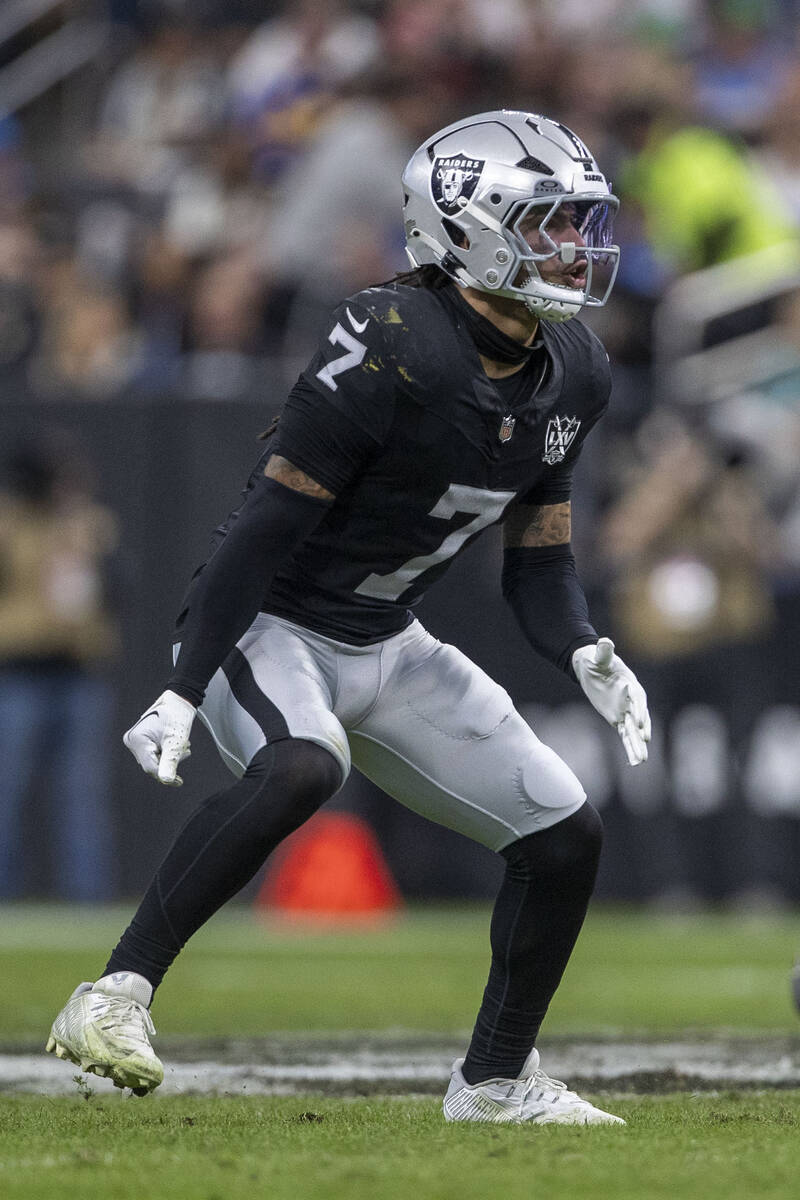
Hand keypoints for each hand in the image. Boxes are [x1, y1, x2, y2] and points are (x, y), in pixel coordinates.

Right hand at [123, 690, 195, 785]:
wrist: (178, 702)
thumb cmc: (177, 717)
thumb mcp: (175, 741)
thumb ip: (170, 761)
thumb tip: (166, 780)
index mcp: (137, 739)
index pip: (150, 767)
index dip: (166, 776)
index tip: (179, 782)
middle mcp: (131, 740)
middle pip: (151, 764)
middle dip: (169, 761)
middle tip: (185, 750)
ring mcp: (134, 740)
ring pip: (153, 760)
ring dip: (169, 757)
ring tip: (182, 745)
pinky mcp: (140, 740)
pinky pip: (153, 754)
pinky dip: (166, 753)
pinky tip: (174, 744)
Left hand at [572, 638, 650, 765]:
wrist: (591, 665)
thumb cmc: (596, 659)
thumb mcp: (598, 655)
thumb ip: (603, 651)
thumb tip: (605, 641)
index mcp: (631, 684)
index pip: (637, 698)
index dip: (638, 709)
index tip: (638, 721)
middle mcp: (631, 700)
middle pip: (639, 717)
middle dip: (642, 730)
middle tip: (646, 742)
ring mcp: (625, 711)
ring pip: (633, 731)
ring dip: (637, 745)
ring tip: (641, 761)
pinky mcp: (617, 719)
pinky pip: (625, 735)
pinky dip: (629, 748)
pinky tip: (635, 762)